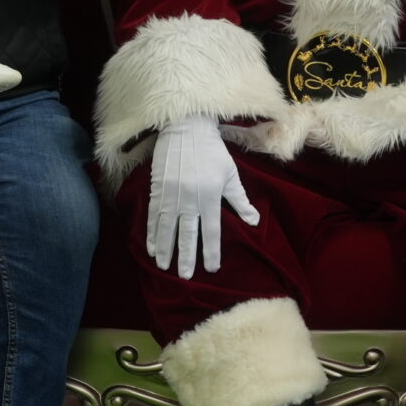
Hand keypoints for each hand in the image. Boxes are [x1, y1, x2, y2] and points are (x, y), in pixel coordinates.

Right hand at [145, 116, 257, 278]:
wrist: (186, 128)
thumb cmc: (212, 151)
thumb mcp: (230, 174)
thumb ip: (240, 200)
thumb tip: (254, 222)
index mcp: (210, 197)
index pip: (211, 231)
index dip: (211, 252)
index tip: (211, 269)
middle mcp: (190, 199)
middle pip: (187, 234)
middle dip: (186, 258)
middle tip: (184, 277)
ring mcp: (171, 194)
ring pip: (167, 228)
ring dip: (165, 249)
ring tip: (163, 266)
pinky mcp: (158, 188)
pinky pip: (153, 215)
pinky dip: (151, 232)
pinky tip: (150, 246)